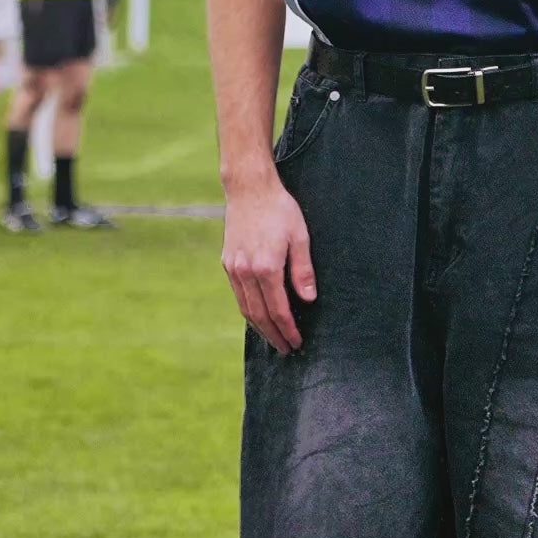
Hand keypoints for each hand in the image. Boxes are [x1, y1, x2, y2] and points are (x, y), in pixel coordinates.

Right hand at [222, 171, 316, 352]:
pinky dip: (249, 311)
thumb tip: (308, 300)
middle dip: (273, 336)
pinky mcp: (228, 263)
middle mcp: (246, 272)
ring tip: (273, 338)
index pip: (278, 310)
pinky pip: (238, 295)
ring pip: (246, 308)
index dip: (288, 329)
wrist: (249, 188)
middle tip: (286, 349)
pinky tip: (259, 315)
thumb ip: (303, 270)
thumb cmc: (279, 209)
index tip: (296, 342)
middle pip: (259, 316)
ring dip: (260, 327)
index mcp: (267, 267)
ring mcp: (234, 268)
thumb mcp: (300, 236)